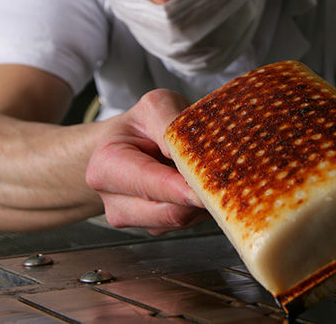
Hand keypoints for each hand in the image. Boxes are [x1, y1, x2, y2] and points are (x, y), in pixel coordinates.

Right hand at [86, 89, 209, 234]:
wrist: (129, 141)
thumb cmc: (140, 125)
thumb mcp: (155, 107)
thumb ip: (171, 125)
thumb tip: (195, 154)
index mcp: (107, 167)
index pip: (154, 186)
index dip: (188, 188)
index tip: (216, 186)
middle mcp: (116, 201)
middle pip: (172, 212)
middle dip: (202, 195)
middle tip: (229, 175)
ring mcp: (135, 219)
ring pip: (183, 221)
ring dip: (203, 200)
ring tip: (208, 171)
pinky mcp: (155, 227)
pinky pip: (187, 222)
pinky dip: (200, 205)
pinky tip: (199, 183)